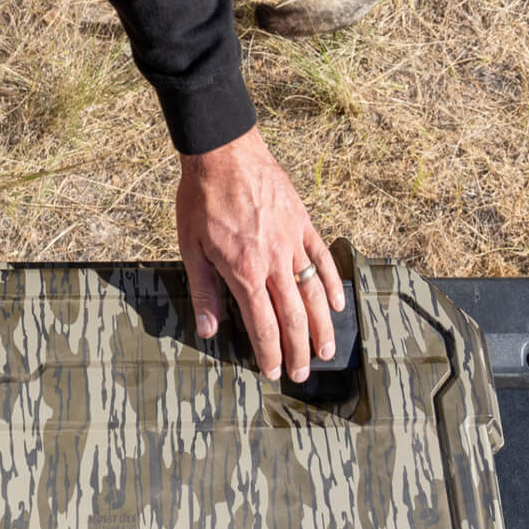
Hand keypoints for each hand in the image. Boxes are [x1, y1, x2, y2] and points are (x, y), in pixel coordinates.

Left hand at [175, 127, 344, 382]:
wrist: (224, 154)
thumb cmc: (201, 200)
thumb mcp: (190, 249)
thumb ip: (204, 291)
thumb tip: (209, 330)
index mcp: (244, 271)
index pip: (262, 324)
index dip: (270, 352)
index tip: (274, 373)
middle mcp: (275, 261)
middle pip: (294, 316)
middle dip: (299, 350)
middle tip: (302, 375)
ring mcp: (294, 242)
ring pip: (315, 293)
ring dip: (322, 327)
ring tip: (326, 351)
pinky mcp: (304, 224)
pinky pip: (323, 259)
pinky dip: (333, 284)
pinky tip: (338, 305)